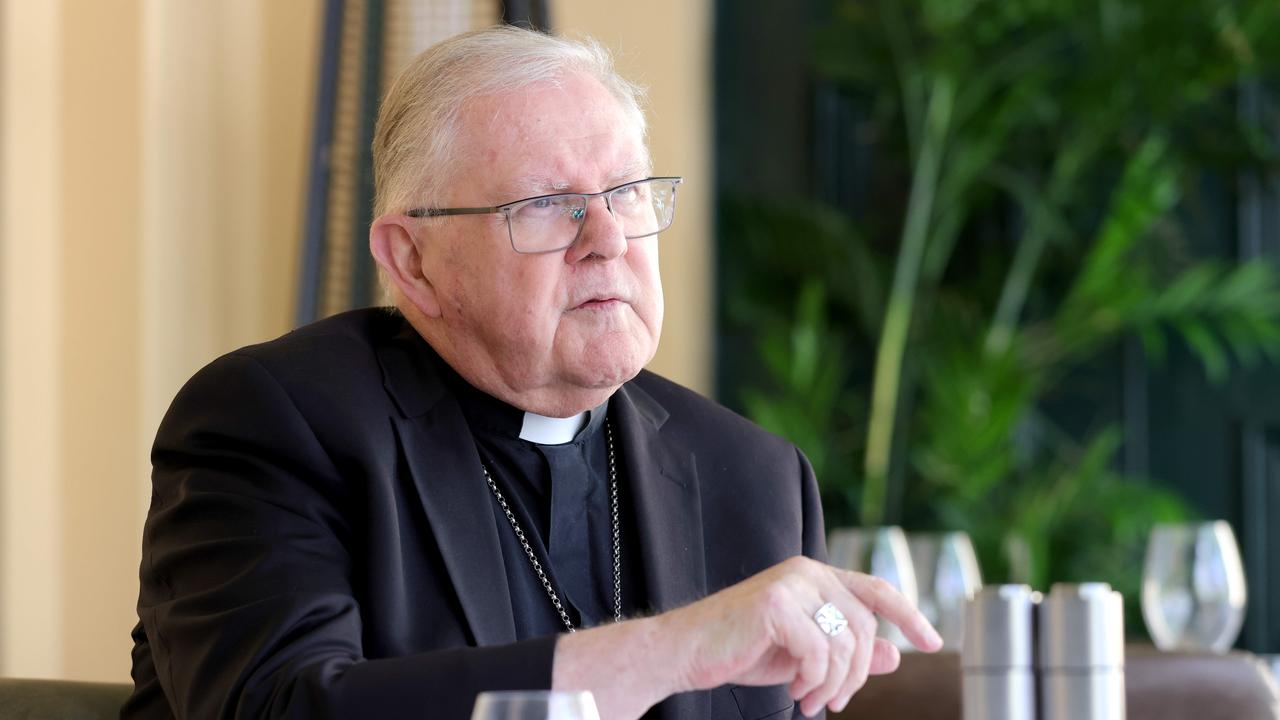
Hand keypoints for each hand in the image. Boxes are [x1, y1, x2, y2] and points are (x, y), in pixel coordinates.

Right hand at [657, 556, 941, 715]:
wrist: (688, 651)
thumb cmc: (741, 650)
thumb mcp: (804, 654)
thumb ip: (847, 650)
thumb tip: (896, 656)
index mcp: (816, 576)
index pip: (878, 590)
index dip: (911, 615)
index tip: (935, 642)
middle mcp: (808, 571)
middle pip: (867, 628)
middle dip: (858, 674)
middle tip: (834, 701)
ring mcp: (791, 584)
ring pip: (846, 644)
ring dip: (834, 684)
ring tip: (809, 699)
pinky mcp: (776, 604)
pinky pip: (820, 652)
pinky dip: (813, 681)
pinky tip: (794, 690)